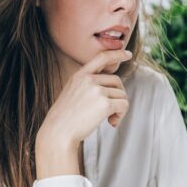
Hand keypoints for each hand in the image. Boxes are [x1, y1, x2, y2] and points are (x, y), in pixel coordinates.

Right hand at [36, 50, 131, 177]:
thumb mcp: (72, 93)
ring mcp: (97, 90)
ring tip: (110, 119)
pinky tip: (111, 123)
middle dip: (118, 96)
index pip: (101, 58)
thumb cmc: (65, 118)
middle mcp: (89, 80)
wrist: (58, 132)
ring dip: (120, 108)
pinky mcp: (105, 104)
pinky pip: (124, 105)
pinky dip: (121, 115)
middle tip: (112, 111)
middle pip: (117, 81)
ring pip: (122, 95)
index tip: (127, 54)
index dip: (116, 54)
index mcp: (80, 75)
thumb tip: (112, 87)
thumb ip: (88, 86)